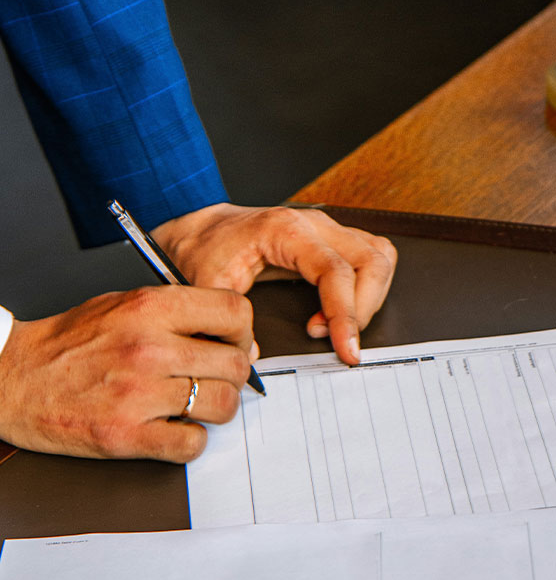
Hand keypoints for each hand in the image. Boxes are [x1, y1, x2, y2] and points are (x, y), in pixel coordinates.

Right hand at [0, 285, 255, 461]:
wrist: (9, 376)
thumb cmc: (65, 341)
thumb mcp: (121, 303)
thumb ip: (174, 313)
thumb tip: (229, 337)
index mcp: (149, 308)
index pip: (234, 312)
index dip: (243, 331)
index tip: (233, 343)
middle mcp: (148, 348)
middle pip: (235, 364)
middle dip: (233, 374)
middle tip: (215, 379)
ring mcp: (137, 394)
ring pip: (221, 406)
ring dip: (216, 409)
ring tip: (194, 405)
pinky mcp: (124, 435)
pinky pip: (191, 445)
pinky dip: (190, 440)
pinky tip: (173, 429)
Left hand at [152, 203, 396, 364]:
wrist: (200, 229)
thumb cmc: (204, 250)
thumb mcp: (207, 285)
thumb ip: (228, 320)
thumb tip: (254, 355)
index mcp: (286, 230)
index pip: (336, 270)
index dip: (346, 314)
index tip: (346, 349)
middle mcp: (313, 224)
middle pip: (371, 261)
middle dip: (363, 309)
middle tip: (338, 342)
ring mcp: (325, 228)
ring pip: (379, 255)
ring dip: (370, 297)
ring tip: (336, 326)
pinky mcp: (329, 238)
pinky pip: (369, 255)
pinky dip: (366, 286)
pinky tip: (337, 311)